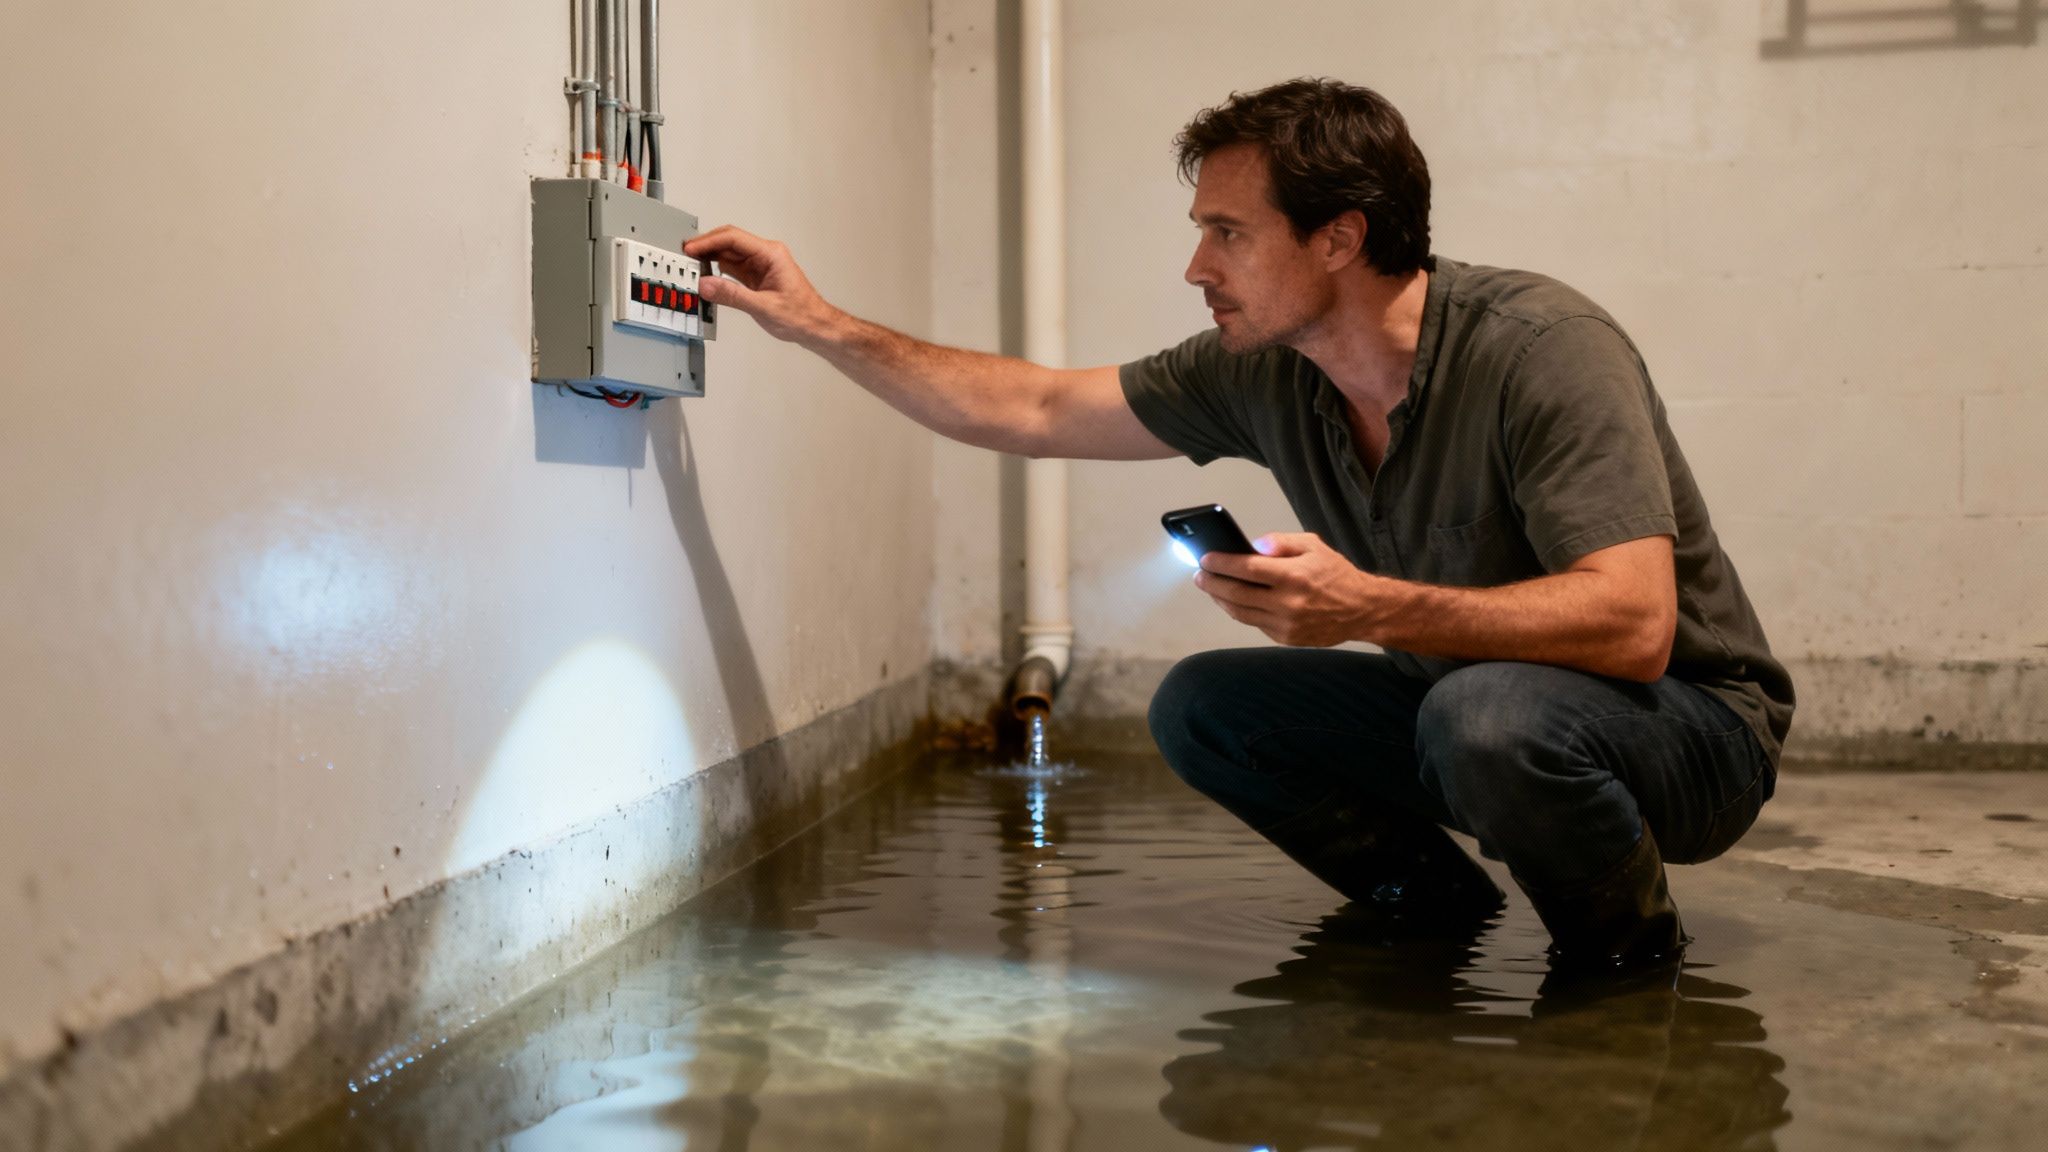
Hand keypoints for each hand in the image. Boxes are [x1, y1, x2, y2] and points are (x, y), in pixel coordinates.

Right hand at [681, 225, 839, 344]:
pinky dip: (716, 271)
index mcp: (771, 254)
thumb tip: (706, 285)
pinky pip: (732, 268)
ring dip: (709, 258)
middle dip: (706, 246)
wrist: (816, 327)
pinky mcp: (756, 277)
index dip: (709, 242)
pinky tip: (705, 276)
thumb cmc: (801, 316)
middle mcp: (765, 255)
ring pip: (728, 254)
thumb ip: (733, 296)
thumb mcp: (764, 307)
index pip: (733, 239)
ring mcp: (760, 265)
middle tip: (683, 255)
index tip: (690, 249)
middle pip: (729, 242)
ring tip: (689, 266)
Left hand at [1194, 532, 1383, 646]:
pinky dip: (1240, 611)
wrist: (1363, 610)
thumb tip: (1252, 545)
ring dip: (1221, 600)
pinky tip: (1232, 601)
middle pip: (1237, 594)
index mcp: (1294, 576)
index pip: (1246, 569)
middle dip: (1212, 583)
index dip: (1221, 563)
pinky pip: (1255, 624)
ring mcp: (1287, 624)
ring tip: (1210, 587)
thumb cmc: (1336, 574)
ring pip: (1241, 613)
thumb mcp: (1313, 546)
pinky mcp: (1287, 638)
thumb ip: (1280, 542)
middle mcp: (1288, 603)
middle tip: (1199, 575)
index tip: (1204, 558)